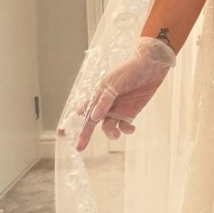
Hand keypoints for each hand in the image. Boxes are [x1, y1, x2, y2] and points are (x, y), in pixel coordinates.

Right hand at [58, 37, 176, 153]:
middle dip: (85, 135)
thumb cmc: (129, 70)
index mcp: (98, 95)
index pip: (82, 110)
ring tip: (116, 134)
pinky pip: (124, 127)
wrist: (152, 65)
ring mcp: (117, 110)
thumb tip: (92, 118)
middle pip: (92, 123)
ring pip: (108, 127)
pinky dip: (126, 131)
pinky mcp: (130, 113)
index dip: (72, 122)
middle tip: (79, 148)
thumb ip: (104, 101)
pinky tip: (130, 129)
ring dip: (110, 134)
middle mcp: (105, 105)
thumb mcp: (114, 84)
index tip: (61, 134)